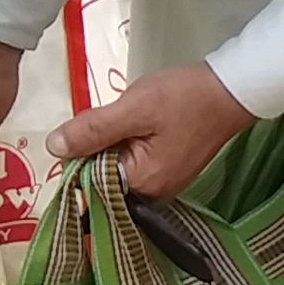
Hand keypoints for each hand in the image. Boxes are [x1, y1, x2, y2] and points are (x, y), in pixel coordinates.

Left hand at [49, 65, 256, 198]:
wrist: (230, 89)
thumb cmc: (184, 98)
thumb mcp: (133, 108)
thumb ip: (92, 130)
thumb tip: (53, 148)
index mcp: (140, 186)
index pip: (88, 180)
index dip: (78, 153)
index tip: (85, 127)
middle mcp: (150, 195)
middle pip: (101, 175)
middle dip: (99, 145)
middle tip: (117, 116)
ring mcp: (161, 184)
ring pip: (116, 166)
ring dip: (113, 142)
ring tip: (131, 116)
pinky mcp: (168, 171)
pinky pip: (134, 162)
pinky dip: (128, 142)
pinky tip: (139, 123)